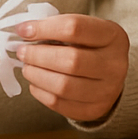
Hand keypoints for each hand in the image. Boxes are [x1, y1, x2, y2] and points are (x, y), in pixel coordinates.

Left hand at [13, 14, 128, 121]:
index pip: (75, 28)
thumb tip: (24, 31)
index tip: (23, 30)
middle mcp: (115, 64)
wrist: (110, 75)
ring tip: (27, 68)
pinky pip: (60, 104)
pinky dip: (41, 92)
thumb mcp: (84, 30)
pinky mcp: (94, 110)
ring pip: (64, 86)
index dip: (44, 28)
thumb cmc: (90, 46)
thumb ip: (57, 28)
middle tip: (22, 52)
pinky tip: (36, 83)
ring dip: (37, 75)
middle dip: (38, 55)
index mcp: (113, 36)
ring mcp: (107, 90)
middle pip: (71, 60)